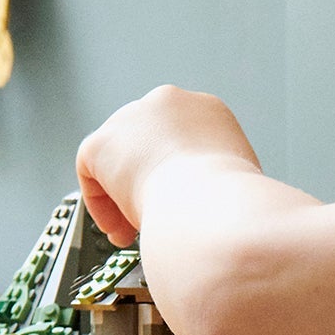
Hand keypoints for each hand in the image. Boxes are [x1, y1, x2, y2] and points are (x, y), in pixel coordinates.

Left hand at [76, 86, 259, 242]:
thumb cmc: (234, 202)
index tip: (180, 199)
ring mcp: (131, 118)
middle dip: (147, 181)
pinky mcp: (101, 143)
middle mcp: (168, 103)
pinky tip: (122, 230)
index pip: (181, 138)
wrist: (214, 204)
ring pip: (118, 159)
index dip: (178, 173)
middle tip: (155, 215)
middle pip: (146, 143)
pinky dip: (103, 206)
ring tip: (139, 228)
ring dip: (125, 196)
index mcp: (208, 110)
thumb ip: (220, 178)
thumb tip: (216, 202)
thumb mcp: (242, 182)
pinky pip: (93, 174)